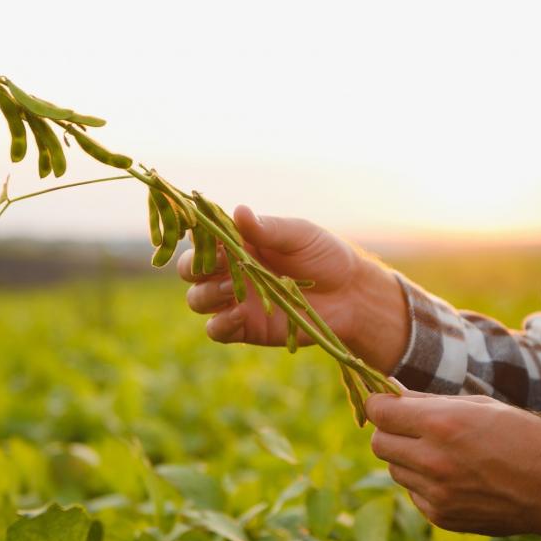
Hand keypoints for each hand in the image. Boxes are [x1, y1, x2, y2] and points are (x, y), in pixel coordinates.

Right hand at [178, 205, 408, 371]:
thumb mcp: (299, 235)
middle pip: (191, 270)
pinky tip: (239, 314)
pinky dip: (221, 323)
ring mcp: (235, 301)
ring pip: (198, 299)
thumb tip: (239, 211)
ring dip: (206, 294)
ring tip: (231, 289)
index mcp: (238, 243)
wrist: (350, 295)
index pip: (203, 237)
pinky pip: (217, 329)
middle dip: (194, 267)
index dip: (196, 235)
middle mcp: (230, 270)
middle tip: (217, 265)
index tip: (203, 233)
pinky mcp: (245, 328)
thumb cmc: (324, 256)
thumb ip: (268, 229)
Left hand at [366, 388, 540, 540]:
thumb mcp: (480, 405)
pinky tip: (455, 477)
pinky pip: (414, 494)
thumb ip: (430, 402)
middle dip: (390, 431)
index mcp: (441, 424)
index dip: (380, 403)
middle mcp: (432, 460)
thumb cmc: (525, 436)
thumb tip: (392, 393)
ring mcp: (435, 493)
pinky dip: (424, 484)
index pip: (378, 411)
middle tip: (412, 427)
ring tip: (442, 453)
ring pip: (394, 470)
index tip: (389, 402)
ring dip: (407, 458)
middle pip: (378, 443)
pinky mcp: (441, 516)